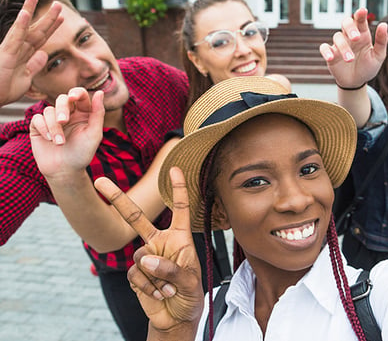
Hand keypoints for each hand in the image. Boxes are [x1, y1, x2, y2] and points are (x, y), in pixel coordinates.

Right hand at [0, 0, 62, 106]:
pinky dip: (20, 25)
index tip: (62, 18)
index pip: (41, 38)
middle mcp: (17, 49)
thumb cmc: (4, 89)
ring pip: (24, 28)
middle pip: (36, 30)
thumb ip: (34, 66)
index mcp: (24, 55)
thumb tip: (43, 54)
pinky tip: (25, 14)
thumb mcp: (26, 78)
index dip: (51, 28)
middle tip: (58, 4)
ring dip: (30, 11)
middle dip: (48, 18)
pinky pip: (15, 37)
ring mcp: (10, 50)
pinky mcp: (6, 54)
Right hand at [29, 88, 103, 180]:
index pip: (79, 95)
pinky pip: (37, 118)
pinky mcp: (38, 127)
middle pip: (62, 99)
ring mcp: (52, 120)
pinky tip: (49, 139)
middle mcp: (68, 114)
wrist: (65, 171)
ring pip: (49, 110)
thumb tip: (100, 92)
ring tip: (60, 142)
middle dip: (62, 108)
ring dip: (54, 126)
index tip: (73, 98)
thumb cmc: (82, 153)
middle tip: (64, 121)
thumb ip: (98, 113)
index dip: (76, 93)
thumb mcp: (94, 134)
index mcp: (83, 113)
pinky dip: (43, 128)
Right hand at [94, 167, 203, 332]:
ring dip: (155, 277)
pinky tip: (158, 295)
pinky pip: (135, 275)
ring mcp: (145, 257)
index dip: (178, 189)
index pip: (180, 209)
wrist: (176, 317)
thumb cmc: (190, 295)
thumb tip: (147, 260)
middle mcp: (160, 243)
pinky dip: (148, 288)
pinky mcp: (135, 273)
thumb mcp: (190, 282)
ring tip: (168, 289)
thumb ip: (172, 269)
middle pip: (136, 218)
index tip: (175, 168)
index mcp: (179, 238)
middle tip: (100, 180)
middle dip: (117, 199)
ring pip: (140, 257)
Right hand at [319, 7, 387, 88]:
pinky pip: (324, 48)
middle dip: (350, 28)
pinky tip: (330, 57)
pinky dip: (326, 51)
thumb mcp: (378, 55)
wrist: (357, 82)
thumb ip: (381, 41)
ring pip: (337, 37)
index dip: (360, 14)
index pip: (360, 21)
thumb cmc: (368, 67)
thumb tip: (383, 24)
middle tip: (356, 38)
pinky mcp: (331, 54)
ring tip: (350, 59)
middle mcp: (350, 37)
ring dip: (343, 48)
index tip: (362, 11)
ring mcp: (339, 45)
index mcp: (363, 34)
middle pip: (346, 23)